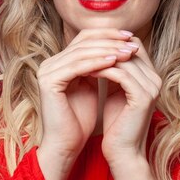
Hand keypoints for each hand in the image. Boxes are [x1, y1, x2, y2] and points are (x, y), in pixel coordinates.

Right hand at [35, 28, 137, 179]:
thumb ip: (97, 66)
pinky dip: (97, 63)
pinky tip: (114, 62)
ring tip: (128, 52)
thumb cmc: (80, 119)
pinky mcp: (48, 81)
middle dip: (111, 41)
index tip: (131, 37)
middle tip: (132, 43)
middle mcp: (49, 63)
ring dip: (108, 50)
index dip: (108, 35)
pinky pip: (77, 67)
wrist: (66, 144)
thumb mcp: (91, 86)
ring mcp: (46, 71)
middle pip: (83, 42)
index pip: (84, 38)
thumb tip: (117, 47)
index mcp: (58, 62)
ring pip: (82, 52)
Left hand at [92, 38, 161, 166]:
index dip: (111, 41)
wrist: (123, 152)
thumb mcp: (115, 91)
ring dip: (101, 56)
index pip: (133, 44)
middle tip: (82, 46)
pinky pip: (121, 74)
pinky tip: (86, 71)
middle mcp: (155, 78)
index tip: (88, 44)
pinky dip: (102, 70)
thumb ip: (114, 72)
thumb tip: (100, 52)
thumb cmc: (117, 124)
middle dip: (105, 45)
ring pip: (124, 59)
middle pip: (130, 47)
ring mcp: (151, 87)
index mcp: (150, 76)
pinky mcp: (142, 97)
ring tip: (81, 57)